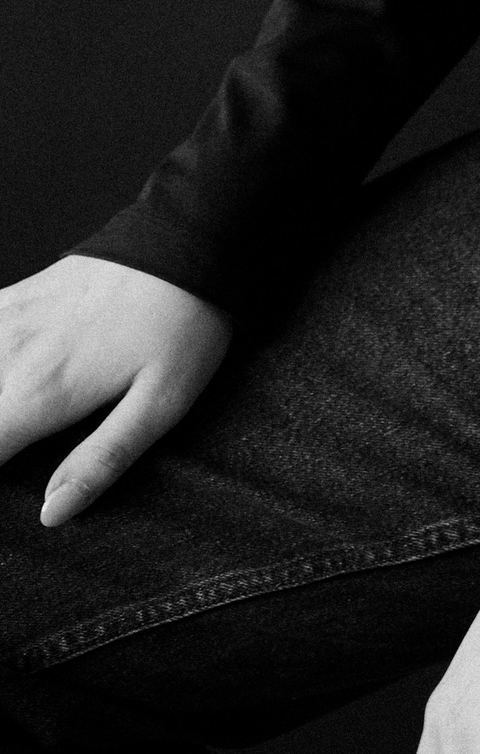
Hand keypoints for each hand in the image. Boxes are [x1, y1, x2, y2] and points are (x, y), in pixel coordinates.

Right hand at [0, 253, 232, 522]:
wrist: (187, 239)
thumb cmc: (182, 326)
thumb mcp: (161, 404)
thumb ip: (100, 461)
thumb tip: (51, 514)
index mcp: (38, 395)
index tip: (8, 492)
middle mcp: (7, 358)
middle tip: (14, 442)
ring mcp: (3, 322)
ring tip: (10, 420)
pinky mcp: (10, 298)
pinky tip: (2, 373)